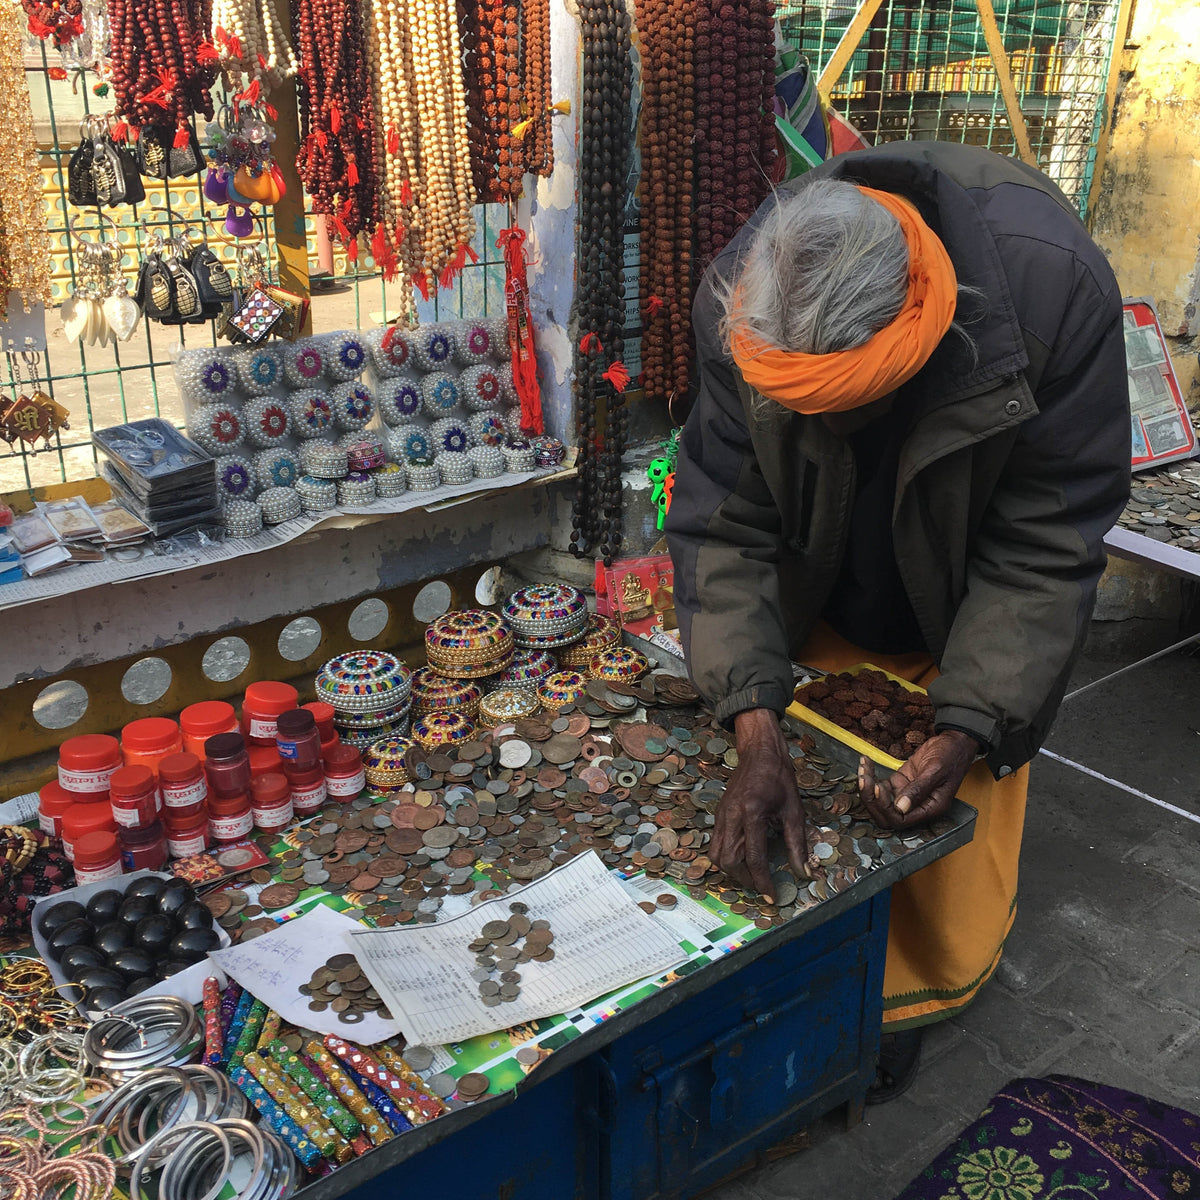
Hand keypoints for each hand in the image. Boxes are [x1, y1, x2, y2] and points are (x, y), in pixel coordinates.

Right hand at [709, 709, 810, 900]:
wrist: (759, 752)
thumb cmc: (779, 778)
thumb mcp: (794, 810)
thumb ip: (797, 844)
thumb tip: (803, 873)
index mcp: (752, 813)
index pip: (754, 858)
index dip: (763, 882)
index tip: (771, 897)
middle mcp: (731, 816)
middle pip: (729, 861)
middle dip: (745, 880)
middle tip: (763, 887)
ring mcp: (721, 815)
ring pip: (717, 855)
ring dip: (733, 871)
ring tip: (752, 876)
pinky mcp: (718, 815)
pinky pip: (715, 844)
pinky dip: (727, 858)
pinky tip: (743, 859)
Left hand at [858, 730, 976, 829]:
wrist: (954, 741)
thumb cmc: (952, 755)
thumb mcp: (936, 770)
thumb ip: (919, 789)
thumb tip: (901, 807)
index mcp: (930, 808)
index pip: (900, 820)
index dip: (885, 807)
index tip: (878, 788)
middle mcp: (917, 805)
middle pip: (886, 814)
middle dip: (871, 799)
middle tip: (864, 778)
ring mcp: (907, 794)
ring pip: (880, 801)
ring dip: (868, 787)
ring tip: (863, 768)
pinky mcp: (900, 783)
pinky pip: (881, 785)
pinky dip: (871, 776)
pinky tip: (866, 763)